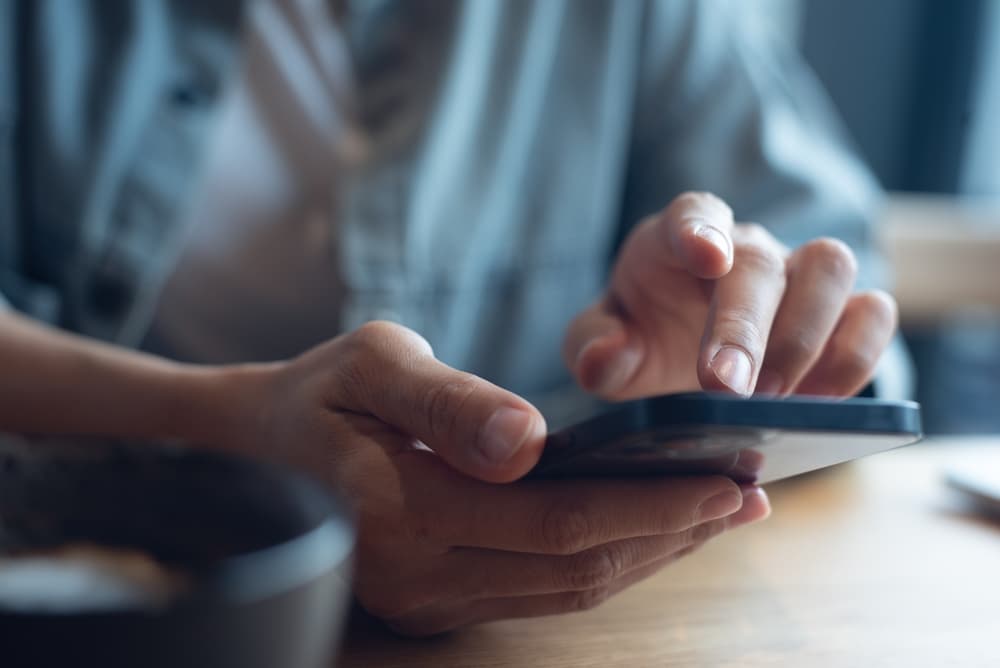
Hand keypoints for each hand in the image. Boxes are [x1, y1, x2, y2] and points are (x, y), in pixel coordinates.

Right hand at [226, 321, 769, 635]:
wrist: (257, 450)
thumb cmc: (319, 392)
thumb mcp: (372, 363)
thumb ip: (447, 402)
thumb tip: (527, 441)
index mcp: (401, 509)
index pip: (556, 520)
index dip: (650, 503)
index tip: (726, 477)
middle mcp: (417, 576)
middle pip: (576, 565)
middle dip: (671, 532)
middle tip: (747, 496)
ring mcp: (427, 601)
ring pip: (567, 589)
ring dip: (649, 553)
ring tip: (718, 514)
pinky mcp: (438, 602)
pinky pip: (542, 591)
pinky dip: (606, 561)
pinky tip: (647, 529)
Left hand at [564, 192, 897, 399]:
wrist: (684, 355)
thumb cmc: (643, 334)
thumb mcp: (603, 343)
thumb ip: (592, 346)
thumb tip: (603, 359)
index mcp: (678, 238)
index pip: (694, 212)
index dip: (700, 228)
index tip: (704, 254)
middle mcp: (745, 248)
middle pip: (760, 261)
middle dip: (747, 326)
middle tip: (727, 389)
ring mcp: (798, 275)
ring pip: (831, 268)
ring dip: (809, 338)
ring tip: (777, 402)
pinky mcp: (840, 314)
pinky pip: (872, 313)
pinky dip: (858, 354)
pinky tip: (823, 401)